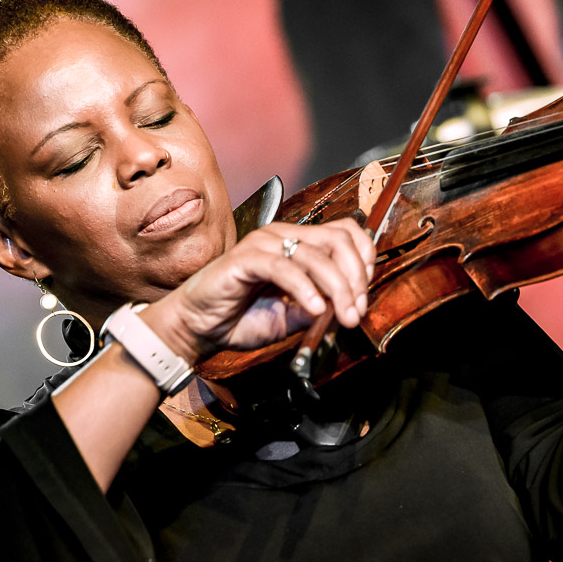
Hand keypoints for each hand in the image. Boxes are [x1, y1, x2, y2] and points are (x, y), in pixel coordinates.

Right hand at [153, 219, 375, 359]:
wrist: (196, 328)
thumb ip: (318, 309)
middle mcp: (283, 236)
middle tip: (357, 311)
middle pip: (337, 240)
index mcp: (298, 244)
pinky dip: (305, 288)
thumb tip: (347, 306)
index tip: (365, 294)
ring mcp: (264, 244)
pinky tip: (314, 308)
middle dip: (355, 277)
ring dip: (336, 287)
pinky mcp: (244, 258)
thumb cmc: (240, 319)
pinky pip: (283, 267)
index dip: (364, 259)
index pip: (345, 233)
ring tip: (341, 315)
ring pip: (314, 254)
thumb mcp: (290, 318)